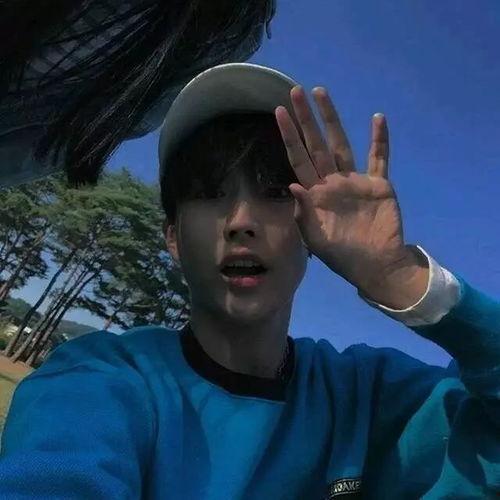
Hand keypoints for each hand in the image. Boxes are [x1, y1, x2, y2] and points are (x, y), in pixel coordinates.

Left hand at [275, 86, 428, 307]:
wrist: (375, 265)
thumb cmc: (342, 255)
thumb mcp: (316, 239)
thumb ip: (303, 213)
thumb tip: (291, 185)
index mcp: (315, 194)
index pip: (298, 159)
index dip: (289, 136)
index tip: (279, 112)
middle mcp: (332, 181)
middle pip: (317, 144)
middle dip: (306, 119)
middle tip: (296, 91)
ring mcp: (355, 181)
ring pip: (342, 144)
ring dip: (333, 120)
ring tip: (323, 94)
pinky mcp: (378, 185)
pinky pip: (379, 159)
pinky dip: (379, 141)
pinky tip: (377, 119)